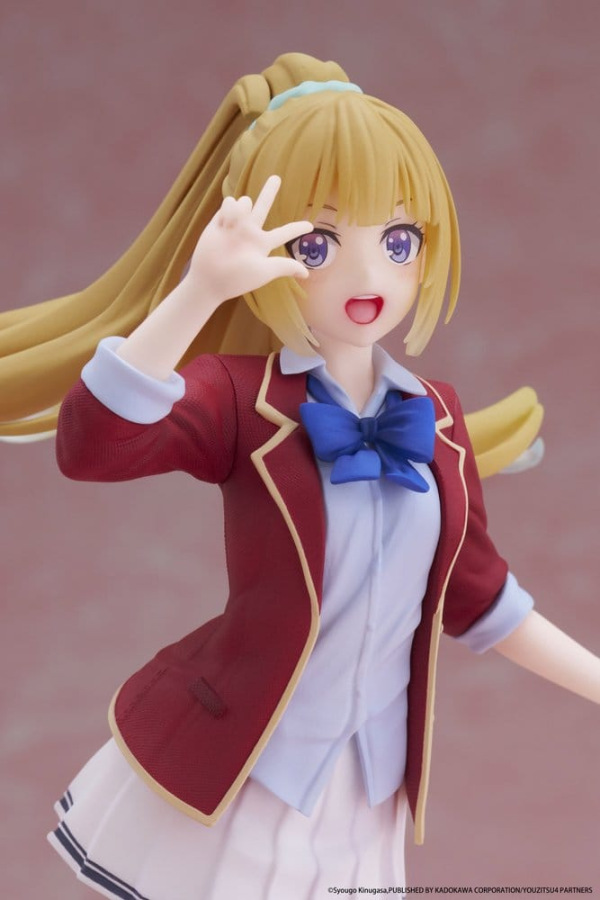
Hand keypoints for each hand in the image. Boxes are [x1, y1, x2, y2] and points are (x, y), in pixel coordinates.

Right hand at [188, 175, 310, 305]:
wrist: (209, 278)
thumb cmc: (238, 278)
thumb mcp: (264, 272)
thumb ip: (284, 266)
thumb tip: (306, 274)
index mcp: (263, 244)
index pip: (284, 233)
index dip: (297, 228)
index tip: (310, 226)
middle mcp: (250, 232)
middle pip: (263, 207)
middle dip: (269, 191)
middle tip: (276, 178)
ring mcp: (235, 225)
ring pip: (245, 201)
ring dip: (243, 208)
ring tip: (234, 227)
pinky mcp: (219, 221)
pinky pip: (229, 202)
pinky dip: (229, 209)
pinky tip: (224, 224)